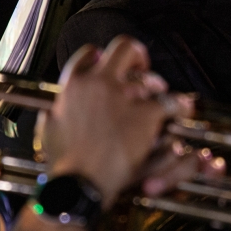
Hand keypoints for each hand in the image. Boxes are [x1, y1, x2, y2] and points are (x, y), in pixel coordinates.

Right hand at [36, 36, 194, 207]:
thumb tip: (52, 109)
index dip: (102, 57)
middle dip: (137, 56)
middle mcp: (99, 83)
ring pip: (151, 76)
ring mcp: (124, 97)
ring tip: (160, 94)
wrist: (79, 183)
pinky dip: (180, 106)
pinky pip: (171, 102)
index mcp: (74, 84)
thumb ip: (52, 112)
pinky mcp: (146, 115)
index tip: (109, 65)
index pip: (90, 53)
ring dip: (158, 85)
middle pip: (124, 48)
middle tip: (142, 69)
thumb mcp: (48, 129)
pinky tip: (182, 109)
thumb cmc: (63, 162)